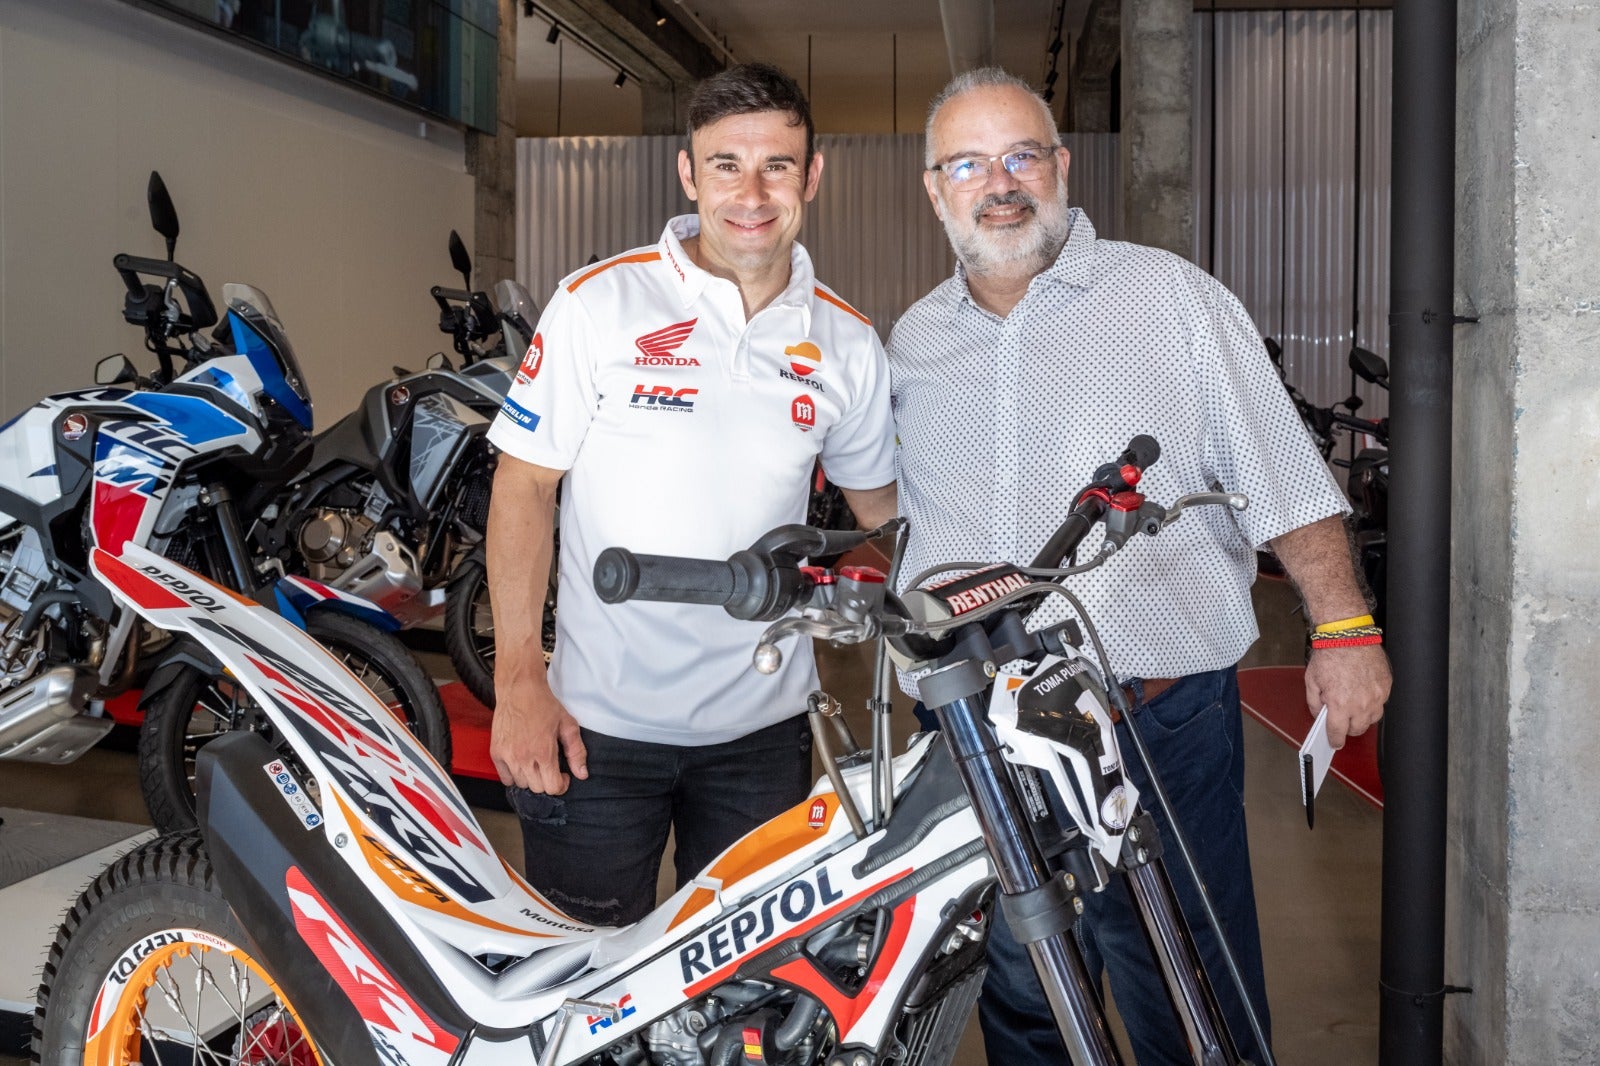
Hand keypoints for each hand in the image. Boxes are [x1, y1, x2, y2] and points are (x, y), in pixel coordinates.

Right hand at [490, 676, 588, 793]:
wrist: (519, 690)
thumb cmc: (544, 705)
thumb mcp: (568, 725)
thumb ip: (576, 752)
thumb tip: (582, 774)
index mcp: (544, 752)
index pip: (552, 787)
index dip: (562, 784)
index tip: (563, 775)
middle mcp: (524, 757)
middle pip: (538, 788)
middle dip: (548, 781)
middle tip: (550, 768)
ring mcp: (508, 756)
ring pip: (522, 784)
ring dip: (531, 778)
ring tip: (536, 763)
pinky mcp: (496, 753)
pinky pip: (505, 778)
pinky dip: (514, 775)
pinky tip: (522, 763)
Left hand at [1304, 644, 1390, 747]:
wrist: (1349, 636)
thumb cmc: (1330, 655)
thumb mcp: (1311, 681)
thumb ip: (1314, 703)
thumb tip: (1319, 715)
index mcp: (1340, 704)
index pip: (1338, 733)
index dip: (1334, 740)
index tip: (1334, 742)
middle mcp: (1360, 703)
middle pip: (1357, 730)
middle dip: (1347, 728)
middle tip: (1341, 721)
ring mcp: (1376, 696)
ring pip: (1372, 720)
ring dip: (1362, 718)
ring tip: (1353, 709)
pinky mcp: (1386, 687)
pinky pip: (1381, 704)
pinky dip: (1372, 704)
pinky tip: (1363, 695)